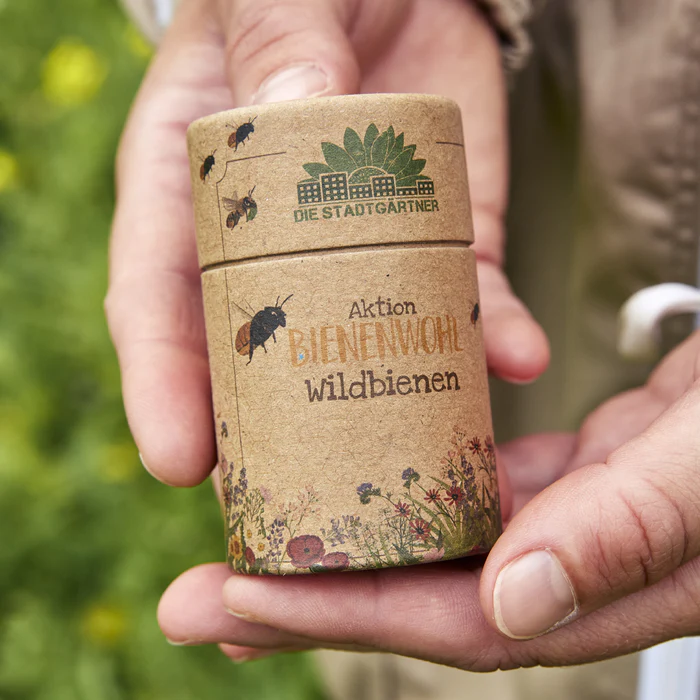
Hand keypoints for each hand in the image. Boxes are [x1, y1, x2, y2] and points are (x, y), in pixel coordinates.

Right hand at [105, 0, 549, 487]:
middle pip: (257, 359)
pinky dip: (487, 338)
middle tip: (292, 507)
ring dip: (391, 409)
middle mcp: (270, 245)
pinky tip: (514, 360)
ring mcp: (360, 256)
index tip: (178, 460)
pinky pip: (460, 303)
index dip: (162, 383)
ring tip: (416, 464)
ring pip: (363, 351)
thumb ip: (278, 48)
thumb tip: (295, 113)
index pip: (159, 299)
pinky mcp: (438, 245)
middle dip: (272, 437)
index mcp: (193, 191)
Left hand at [158, 330, 699, 665]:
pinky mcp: (571, 464)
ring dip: (344, 543)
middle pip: (429, 596)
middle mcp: (583, 561)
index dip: (350, 616)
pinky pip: (470, 483)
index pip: (461, 623)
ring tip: (247, 539)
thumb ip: (631, 527)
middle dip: (310, 600)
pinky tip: (342, 474)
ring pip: (440, 544)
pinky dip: (403, 485)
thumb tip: (512, 602)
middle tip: (198, 595)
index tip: (239, 600)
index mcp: (615, 578)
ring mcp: (573, 514)